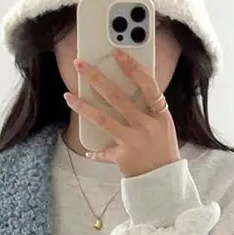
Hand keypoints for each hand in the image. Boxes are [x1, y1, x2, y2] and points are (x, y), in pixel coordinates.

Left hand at [63, 48, 179, 178]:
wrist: (165, 181)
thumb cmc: (163, 151)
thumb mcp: (164, 126)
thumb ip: (149, 109)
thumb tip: (127, 90)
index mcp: (160, 114)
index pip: (147, 84)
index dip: (132, 67)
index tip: (117, 52)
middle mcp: (146, 125)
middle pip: (117, 97)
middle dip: (96, 78)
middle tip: (80, 65)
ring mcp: (134, 141)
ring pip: (103, 119)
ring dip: (83, 107)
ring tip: (69, 96)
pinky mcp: (123, 156)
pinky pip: (104, 151)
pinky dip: (95, 152)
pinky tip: (88, 151)